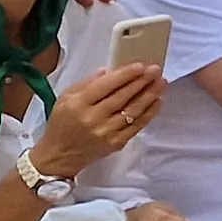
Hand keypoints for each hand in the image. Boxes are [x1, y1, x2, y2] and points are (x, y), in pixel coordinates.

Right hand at [31, 61, 165, 174]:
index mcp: (78, 104)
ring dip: (149, 95)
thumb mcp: (66, 98)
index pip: (105, 86)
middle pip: (122, 97)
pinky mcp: (117, 143)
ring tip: (161, 83)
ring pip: (133, 111)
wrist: (60, 155)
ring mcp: (106, 132)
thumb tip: (109, 71)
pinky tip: (157, 101)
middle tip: (155, 70)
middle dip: (141, 82)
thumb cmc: (62, 123)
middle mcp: (93, 119)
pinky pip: (137, 126)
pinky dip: (149, 113)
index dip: (125, 75)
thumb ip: (87, 83)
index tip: (140, 65)